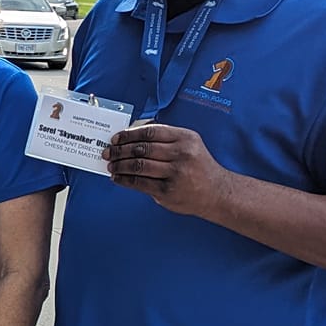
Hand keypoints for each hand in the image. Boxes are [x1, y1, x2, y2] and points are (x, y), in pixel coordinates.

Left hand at [105, 122, 234, 216]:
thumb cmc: (199, 167)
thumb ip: (165, 139)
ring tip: (111, 165)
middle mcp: (182, 153)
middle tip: (108, 152)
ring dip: (120, 165)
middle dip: (120, 150)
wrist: (217, 192)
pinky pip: (140, 183)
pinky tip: (118, 178)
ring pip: (138, 165)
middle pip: (141, 148)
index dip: (128, 134)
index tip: (116, 138)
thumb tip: (131, 137)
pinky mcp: (168, 190)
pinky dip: (124, 179)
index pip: (149, 132)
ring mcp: (175, 173)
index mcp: (185, 138)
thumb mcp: (189, 145)